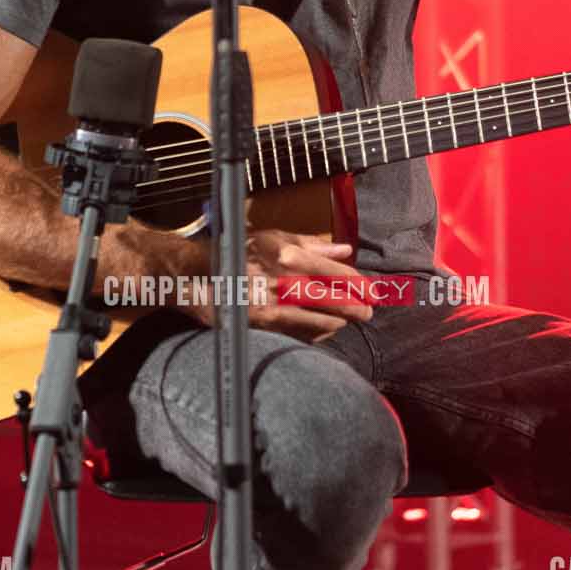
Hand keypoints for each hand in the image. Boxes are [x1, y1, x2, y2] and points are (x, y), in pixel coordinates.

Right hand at [193, 229, 376, 342]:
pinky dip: (317, 332)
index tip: (372, 292)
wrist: (198, 275)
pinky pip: (301, 332)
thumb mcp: (275, 237)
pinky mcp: (266, 324)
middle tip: (368, 312)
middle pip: (335, 300)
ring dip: (339, 321)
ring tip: (346, 320)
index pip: (338, 274)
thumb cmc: (238, 251)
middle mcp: (286, 281)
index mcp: (291, 255)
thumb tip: (345, 249)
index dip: (360, 285)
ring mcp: (276, 305)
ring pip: (321, 320)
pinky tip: (324, 329)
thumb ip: (313, 243)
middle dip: (357, 308)